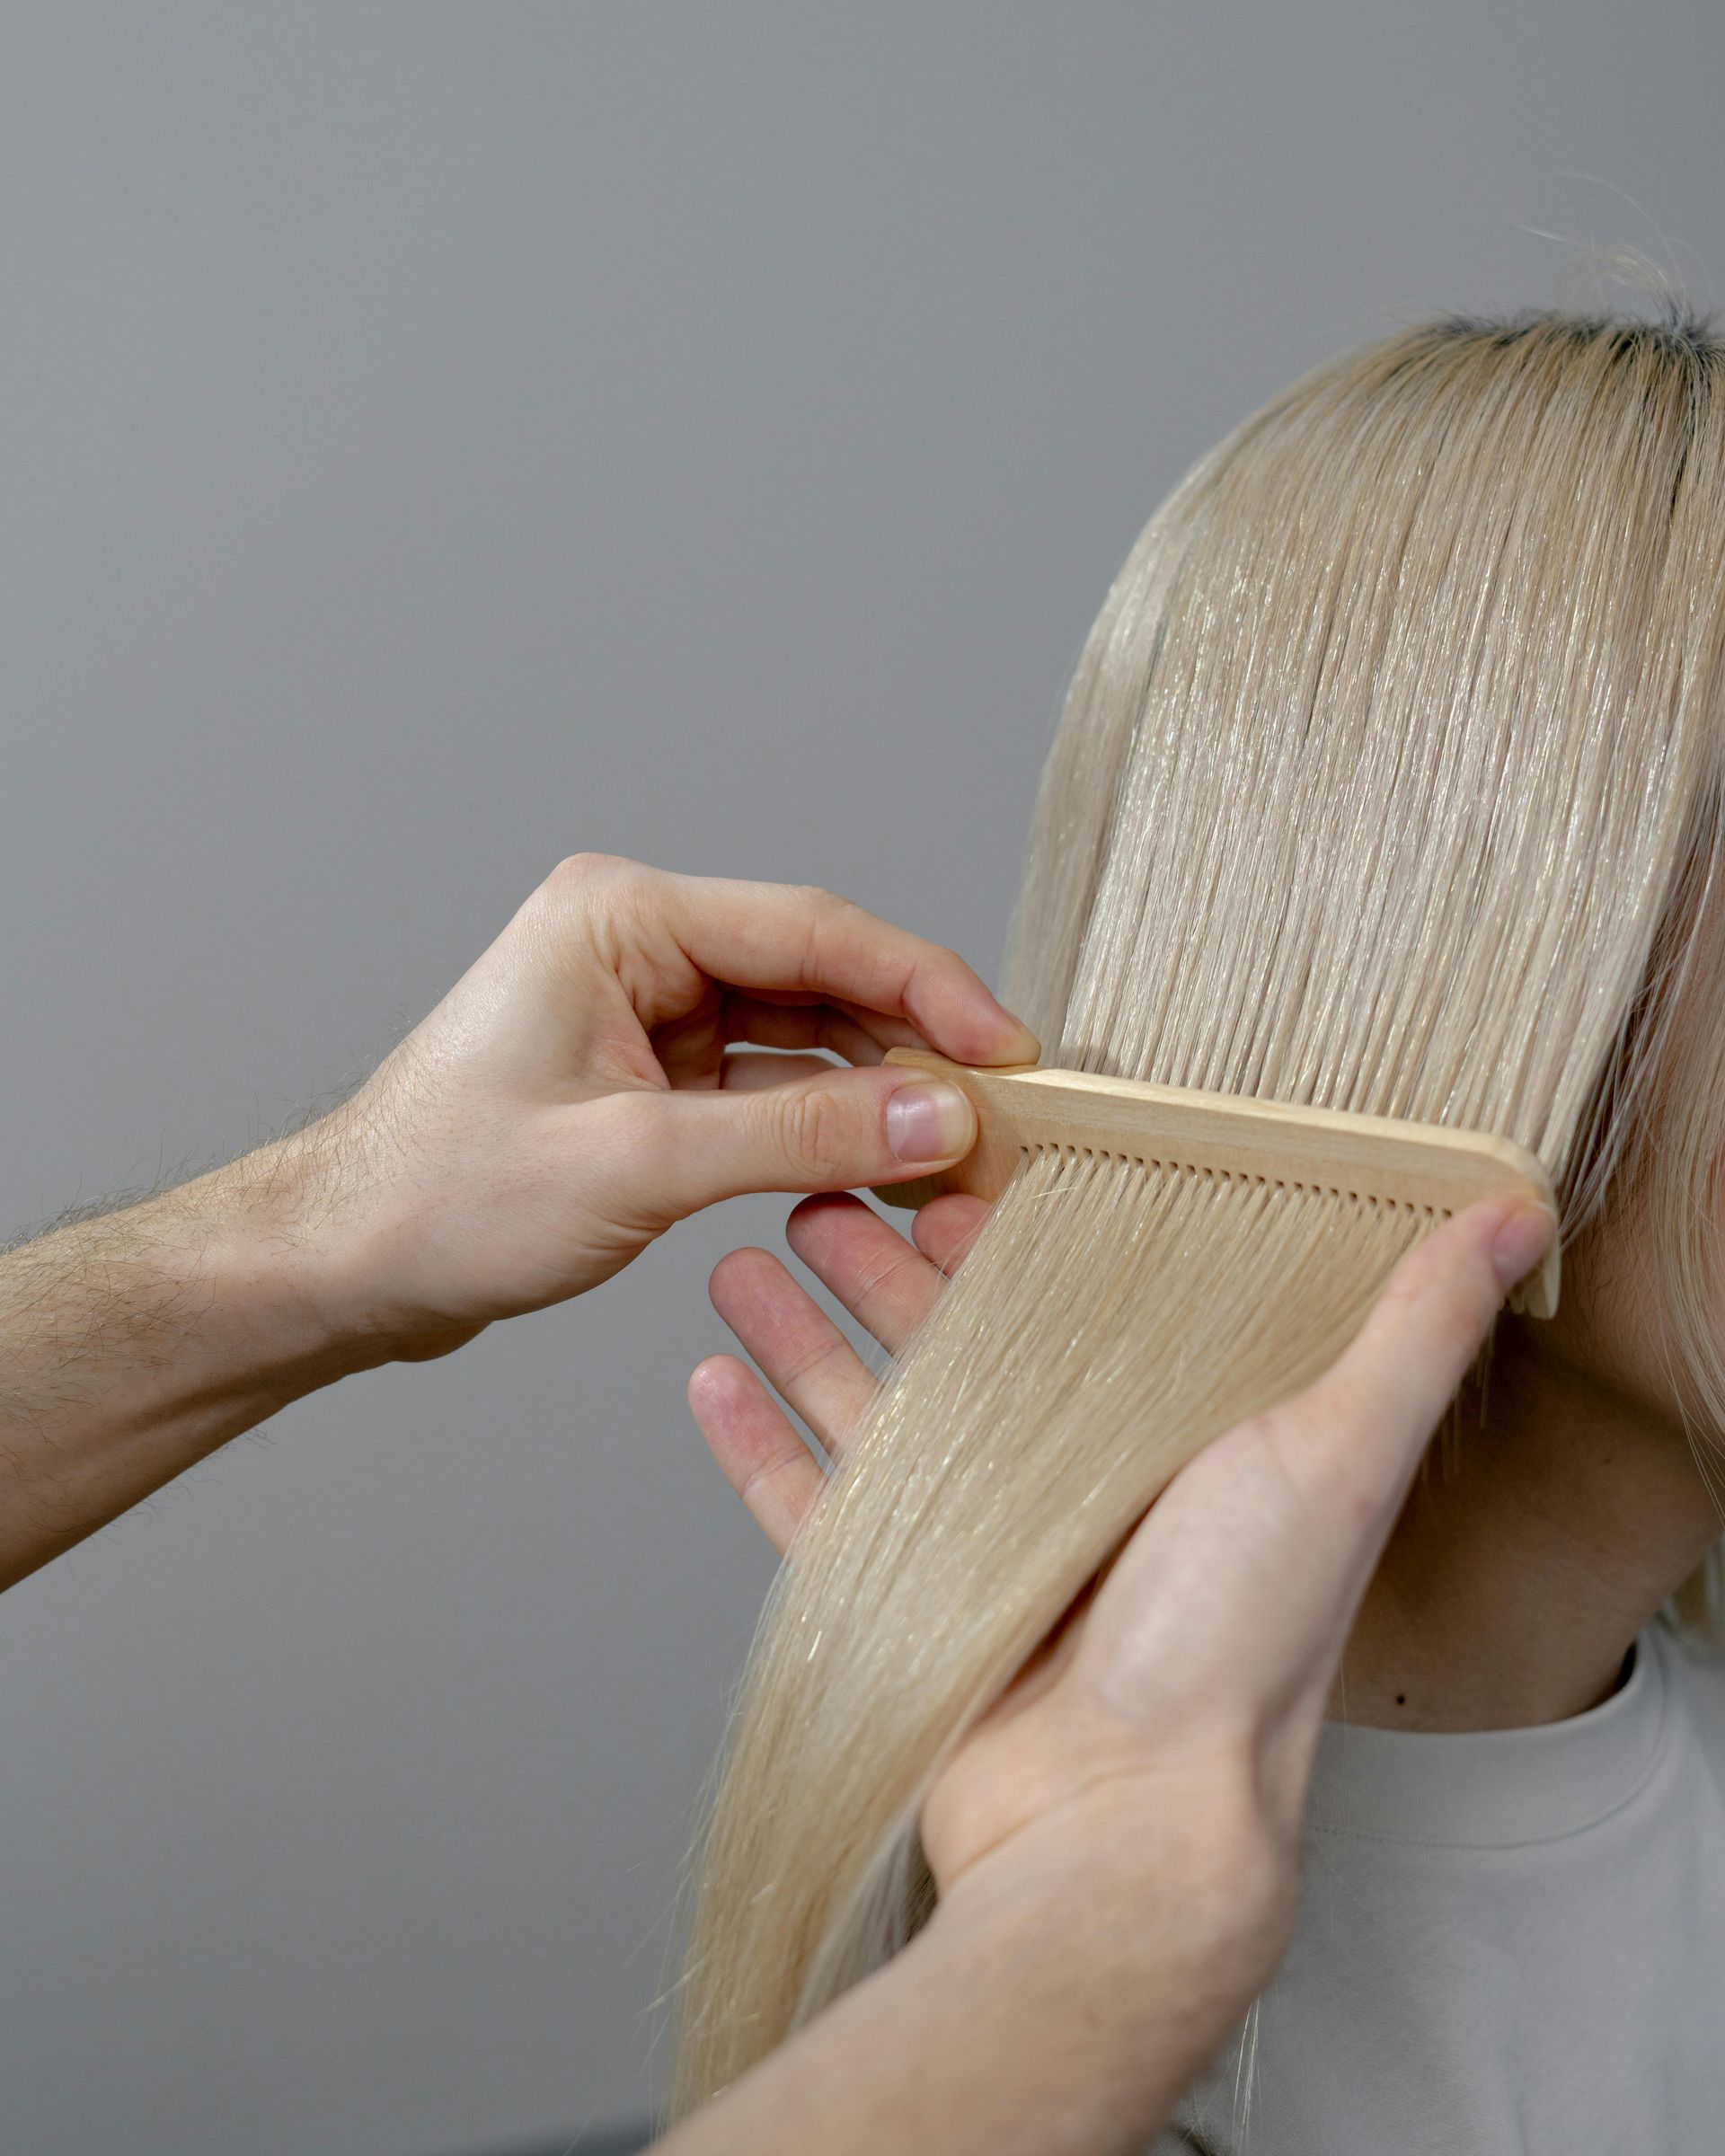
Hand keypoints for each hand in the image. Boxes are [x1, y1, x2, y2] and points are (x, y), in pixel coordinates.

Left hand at [292, 854, 1038, 1360]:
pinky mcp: (650, 1076)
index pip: (814, 929)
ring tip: (962, 1149)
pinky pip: (769, 1086)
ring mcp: (646, 1010)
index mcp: (621, 917)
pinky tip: (886, 1166)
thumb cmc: (440, 1197)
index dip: (927, 987)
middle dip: (914, 1043)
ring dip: (879, 1090)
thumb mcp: (635, 1164)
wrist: (342, 1264)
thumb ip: (799, 1133)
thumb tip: (939, 1115)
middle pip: (820, 976)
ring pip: (804, 1035)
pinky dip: (827, 1125)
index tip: (1007, 1050)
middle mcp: (640, 946)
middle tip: (1007, 1110)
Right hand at [690, 1188, 1554, 2009]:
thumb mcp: (1340, 1453)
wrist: (1130, 1833)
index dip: (1016, 1220)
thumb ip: (1413, 1330)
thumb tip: (1514, 1211)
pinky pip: (814, 1510)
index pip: (1082, 1292)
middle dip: (887, 1260)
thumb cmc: (1239, 1649)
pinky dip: (762, 1446)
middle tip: (820, 1180)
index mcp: (1171, 1435)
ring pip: (875, 1409)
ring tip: (745, 1253)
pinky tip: (712, 1379)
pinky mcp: (910, 1610)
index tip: (958, 1149)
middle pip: (959, 1340)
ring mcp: (985, 1547)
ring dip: (807, 1331)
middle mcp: (1078, 1482)